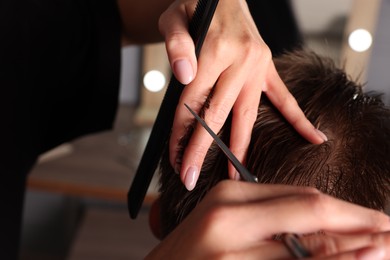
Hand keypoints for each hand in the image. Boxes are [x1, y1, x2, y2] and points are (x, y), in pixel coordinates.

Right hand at [146, 181, 389, 258]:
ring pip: (308, 251)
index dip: (349, 211)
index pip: (302, 200)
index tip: (379, 220)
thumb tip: (331, 228)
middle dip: (360, 227)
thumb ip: (272, 219)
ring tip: (383, 249)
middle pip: (310, 215)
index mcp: (228, 199)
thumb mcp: (226, 223)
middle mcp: (229, 222)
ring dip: (351, 253)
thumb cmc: (189, 255)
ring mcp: (231, 255)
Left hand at [159, 0, 326, 190]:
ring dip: (240, 148)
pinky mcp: (268, 69)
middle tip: (190, 180)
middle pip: (217, 115)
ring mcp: (258, 67)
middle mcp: (241, 62)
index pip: (193, 101)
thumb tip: (183, 73)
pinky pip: (285, 97)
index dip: (181, 133)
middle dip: (201, 151)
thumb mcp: (174, 18)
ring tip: (237, 176)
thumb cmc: (194, 9)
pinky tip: (315, 138)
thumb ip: (177, 44)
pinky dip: (299, 119)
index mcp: (215, 50)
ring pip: (247, 115)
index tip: (175, 160)